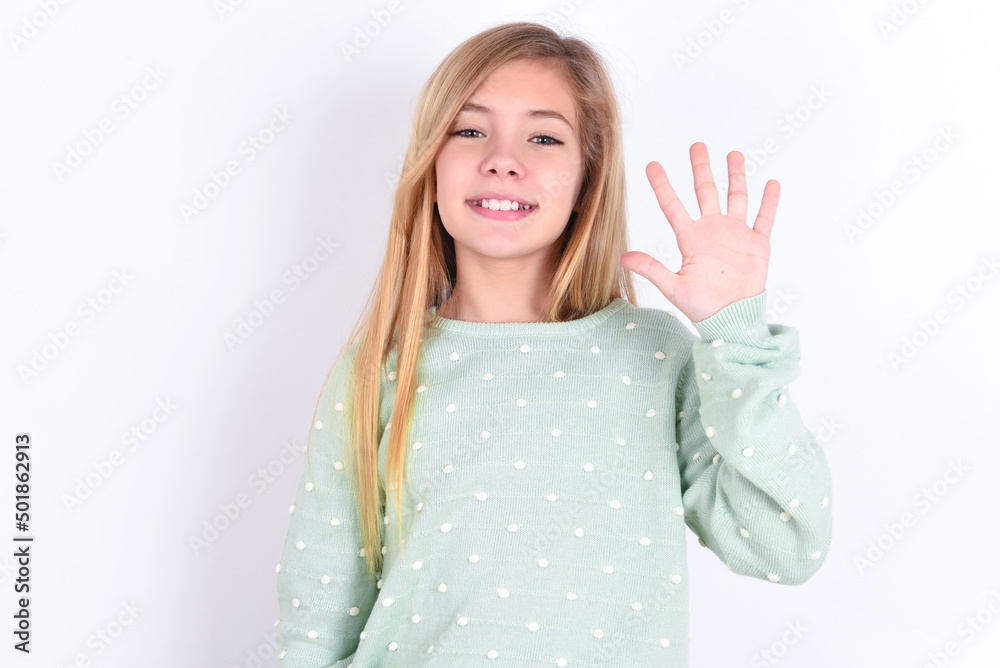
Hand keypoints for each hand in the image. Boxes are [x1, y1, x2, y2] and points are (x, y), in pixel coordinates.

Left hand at [620, 142, 778, 322]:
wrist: (731, 318)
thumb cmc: (701, 306)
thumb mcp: (673, 286)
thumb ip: (651, 269)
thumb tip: (623, 258)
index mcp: (690, 238)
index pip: (673, 206)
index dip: (663, 185)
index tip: (652, 165)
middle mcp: (712, 230)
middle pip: (705, 192)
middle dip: (701, 169)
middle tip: (696, 145)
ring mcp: (735, 234)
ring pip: (736, 197)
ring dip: (736, 176)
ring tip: (734, 154)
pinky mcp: (757, 243)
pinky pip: (764, 218)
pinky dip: (769, 202)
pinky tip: (771, 184)